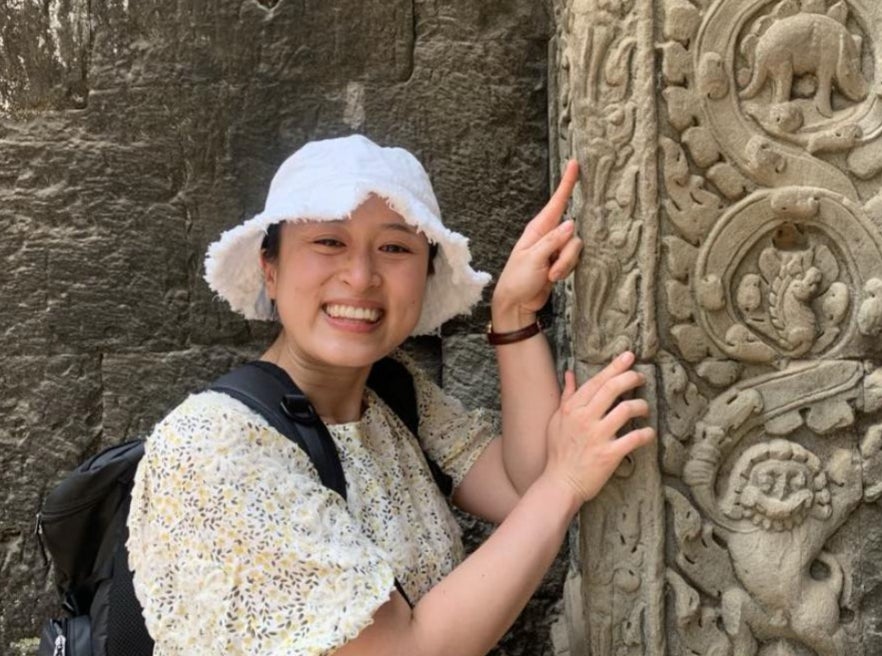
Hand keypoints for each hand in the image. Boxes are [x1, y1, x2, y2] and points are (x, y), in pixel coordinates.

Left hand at [492, 161, 581, 328]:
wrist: (517, 303)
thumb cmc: (518, 279)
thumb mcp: (533, 259)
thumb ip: (553, 241)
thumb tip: (571, 223)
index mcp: (537, 229)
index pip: (555, 202)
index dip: (566, 183)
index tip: (574, 163)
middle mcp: (548, 235)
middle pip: (572, 231)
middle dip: (566, 253)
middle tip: (551, 268)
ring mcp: (556, 248)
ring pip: (575, 248)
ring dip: (565, 265)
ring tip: (549, 276)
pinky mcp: (562, 261)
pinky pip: (574, 260)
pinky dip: (566, 270)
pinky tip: (552, 279)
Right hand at [542, 352, 654, 507]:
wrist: (561, 483)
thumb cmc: (558, 451)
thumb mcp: (556, 420)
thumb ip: (566, 396)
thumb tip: (570, 373)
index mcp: (572, 409)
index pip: (597, 381)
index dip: (615, 366)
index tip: (629, 356)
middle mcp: (585, 419)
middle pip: (613, 389)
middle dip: (631, 378)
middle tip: (641, 377)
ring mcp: (597, 436)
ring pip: (626, 410)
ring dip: (640, 406)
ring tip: (644, 409)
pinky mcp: (609, 455)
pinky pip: (634, 438)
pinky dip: (646, 434)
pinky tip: (649, 433)